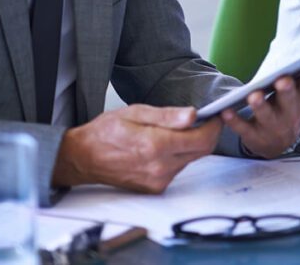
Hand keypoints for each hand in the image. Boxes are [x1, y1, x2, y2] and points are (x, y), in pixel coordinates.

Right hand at [52, 104, 221, 192]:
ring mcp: (157, 180)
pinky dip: (178, 156)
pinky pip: (178, 169)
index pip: (202, 140)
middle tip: (203, 121)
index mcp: (156, 145)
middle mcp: (159, 167)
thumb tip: (193, 115)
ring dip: (191, 145)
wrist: (83, 158)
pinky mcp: (155, 188)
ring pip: (190, 160)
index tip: (216, 116)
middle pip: (201, 151)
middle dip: (206, 134)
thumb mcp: (136, 112)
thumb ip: (168, 115)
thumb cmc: (107, 132)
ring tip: (176, 132)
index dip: (214, 127)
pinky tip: (164, 147)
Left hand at [221, 56, 299, 157]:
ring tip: (254, 95)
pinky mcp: (253, 135)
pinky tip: (226, 110)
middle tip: (284, 79)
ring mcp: (272, 126)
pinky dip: (234, 120)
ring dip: (260, 106)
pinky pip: (243, 128)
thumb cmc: (294, 109)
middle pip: (290, 101)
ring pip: (266, 116)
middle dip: (287, 91)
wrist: (277, 143)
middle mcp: (290, 114)